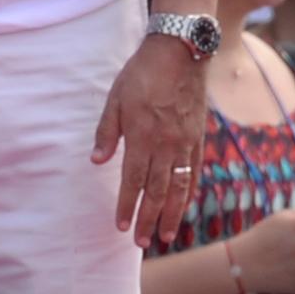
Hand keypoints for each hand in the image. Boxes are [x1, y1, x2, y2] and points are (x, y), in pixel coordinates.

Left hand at [93, 36, 207, 245]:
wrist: (180, 52)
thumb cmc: (142, 73)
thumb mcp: (115, 98)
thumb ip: (107, 132)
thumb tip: (96, 161)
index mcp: (142, 136)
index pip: (132, 181)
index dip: (126, 205)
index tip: (120, 226)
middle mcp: (166, 145)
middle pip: (157, 191)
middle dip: (148, 219)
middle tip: (141, 242)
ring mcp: (185, 143)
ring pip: (179, 187)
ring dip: (172, 214)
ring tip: (166, 236)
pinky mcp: (198, 138)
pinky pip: (194, 172)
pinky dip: (189, 193)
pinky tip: (185, 206)